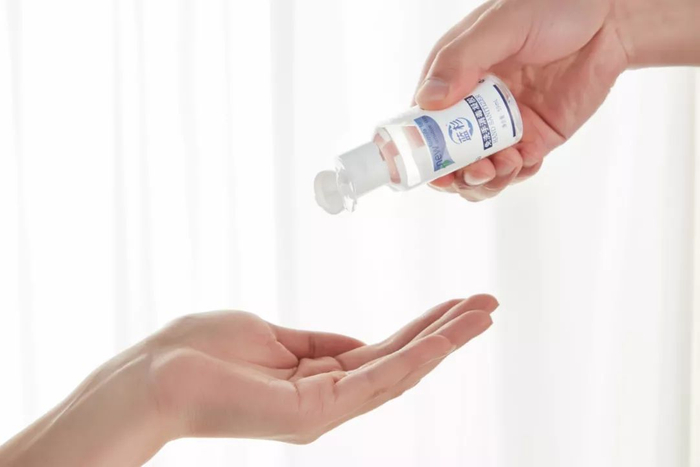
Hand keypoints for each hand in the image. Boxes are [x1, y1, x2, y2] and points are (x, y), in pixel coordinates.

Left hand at [0, 295, 497, 466]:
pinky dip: (415, 355)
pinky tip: (444, 334)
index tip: (454, 305)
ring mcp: (324, 410)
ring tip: (482, 312)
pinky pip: (376, 380)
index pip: (381, 354)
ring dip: (443, 341)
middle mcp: (328, 401)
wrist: (154, 375)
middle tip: (488, 304)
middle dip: (445, 333)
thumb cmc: (202, 351)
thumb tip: (357, 343)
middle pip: (399, 364)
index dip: (420, 330)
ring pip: (398, 372)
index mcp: (316, 381)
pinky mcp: (314, 412)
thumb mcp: (273, 337)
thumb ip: (318, 344)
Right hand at [415, 0, 698, 200]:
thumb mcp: (499, 26)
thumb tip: (427, 102)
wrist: (612, 18)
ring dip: (482, 180)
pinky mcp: (534, 137)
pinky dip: (513, 175)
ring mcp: (503, 124)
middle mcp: (473, 105)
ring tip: (499, 167)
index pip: (423, 121)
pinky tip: (521, 161)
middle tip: (468, 173)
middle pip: (448, 155)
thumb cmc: (552, 6)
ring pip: (478, 170)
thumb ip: (461, 61)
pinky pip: (515, 169)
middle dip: (452, 174)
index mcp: (453, 76)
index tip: (425, 166)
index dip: (419, 148)